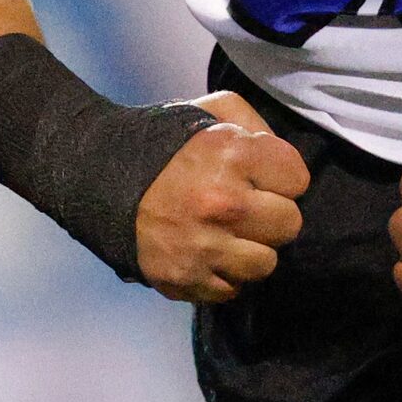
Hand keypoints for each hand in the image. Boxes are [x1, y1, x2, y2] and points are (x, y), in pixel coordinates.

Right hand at [135, 89, 309, 302]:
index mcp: (234, 155)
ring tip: (231, 232)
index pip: (298, 179)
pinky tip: (210, 252)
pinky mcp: (186, 280)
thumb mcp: (214, 112)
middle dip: (273, 212)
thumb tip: (285, 159)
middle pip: (290, 224)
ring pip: (266, 263)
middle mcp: (224, 203)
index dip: (283, 175)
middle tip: (249, 205)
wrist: (103, 179)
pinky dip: (225, 274)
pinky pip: (233, 289)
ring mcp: (205, 247)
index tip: (264, 175)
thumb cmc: (169, 144)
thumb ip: (257, 125)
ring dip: (252, 248)